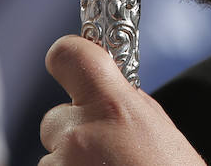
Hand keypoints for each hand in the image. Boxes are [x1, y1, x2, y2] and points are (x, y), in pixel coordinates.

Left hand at [40, 35, 206, 165]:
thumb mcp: (158, 129)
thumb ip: (125, 105)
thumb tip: (103, 95)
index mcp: (113, 105)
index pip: (68, 55)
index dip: (69, 59)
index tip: (74, 69)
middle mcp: (78, 135)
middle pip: (55, 120)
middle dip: (73, 136)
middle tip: (105, 155)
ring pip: (52, 161)